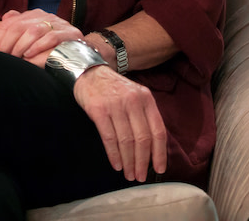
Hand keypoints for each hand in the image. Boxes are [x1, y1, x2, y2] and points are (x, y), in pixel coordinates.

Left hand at [0, 9, 81, 66]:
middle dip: (7, 43)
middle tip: (1, 57)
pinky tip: (29, 55)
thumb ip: (19, 28)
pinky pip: (52, 37)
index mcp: (34, 15)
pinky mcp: (70, 34)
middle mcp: (45, 16)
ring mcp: (59, 24)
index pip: (10, 22)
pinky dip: (39, 46)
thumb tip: (4, 19)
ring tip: (15, 58)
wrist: (81, 53)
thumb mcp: (32, 39)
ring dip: (21, 45)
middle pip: (20, 26)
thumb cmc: (52, 49)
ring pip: (35, 30)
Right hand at [73, 66, 166, 182]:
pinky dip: (114, 155)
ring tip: (128, 174)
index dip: (159, 153)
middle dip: (143, 162)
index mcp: (146, 99)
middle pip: (143, 139)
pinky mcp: (99, 110)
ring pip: (126, 141)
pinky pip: (109, 138)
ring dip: (128, 162)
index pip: (158, 130)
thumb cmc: (114, 89)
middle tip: (140, 176)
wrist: (89, 72)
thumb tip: (152, 147)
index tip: (159, 168)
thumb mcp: (135, 95)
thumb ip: (144, 116)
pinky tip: (116, 164)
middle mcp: (133, 101)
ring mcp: (116, 105)